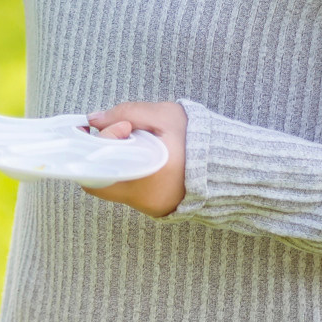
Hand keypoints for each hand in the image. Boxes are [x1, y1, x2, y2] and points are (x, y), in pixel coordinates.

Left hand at [84, 101, 187, 217]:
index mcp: (149, 172)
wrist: (227, 164)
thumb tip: (94, 120)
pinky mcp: (155, 209)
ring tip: (132, 144)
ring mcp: (149, 207)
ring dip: (114, 164)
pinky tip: (140, 157)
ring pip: (112, 187)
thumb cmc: (196, 138)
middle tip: (113, 136)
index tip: (120, 126)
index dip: (102, 141)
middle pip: (99, 181)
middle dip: (100, 156)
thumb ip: (126, 112)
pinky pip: (128, 192)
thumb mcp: (164, 115)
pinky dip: (127, 174)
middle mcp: (145, 198)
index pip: (101, 163)